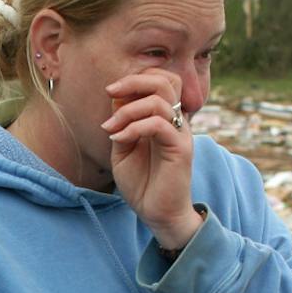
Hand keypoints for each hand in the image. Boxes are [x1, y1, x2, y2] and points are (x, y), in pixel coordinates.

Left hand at [101, 69, 200, 251]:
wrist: (157, 213)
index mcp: (165, 117)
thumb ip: (122, 121)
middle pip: (165, 80)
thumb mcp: (123, 146)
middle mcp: (176, 120)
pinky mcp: (180, 149)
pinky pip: (158, 124)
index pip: (160, 79)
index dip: (135, 78)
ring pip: (160, 99)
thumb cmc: (142, 182)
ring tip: (111, 128)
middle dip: (134, 81)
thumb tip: (117, 96)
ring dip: (128, 109)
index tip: (111, 93)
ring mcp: (180, 133)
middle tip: (111, 92)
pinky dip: (134, 127)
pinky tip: (120, 139)